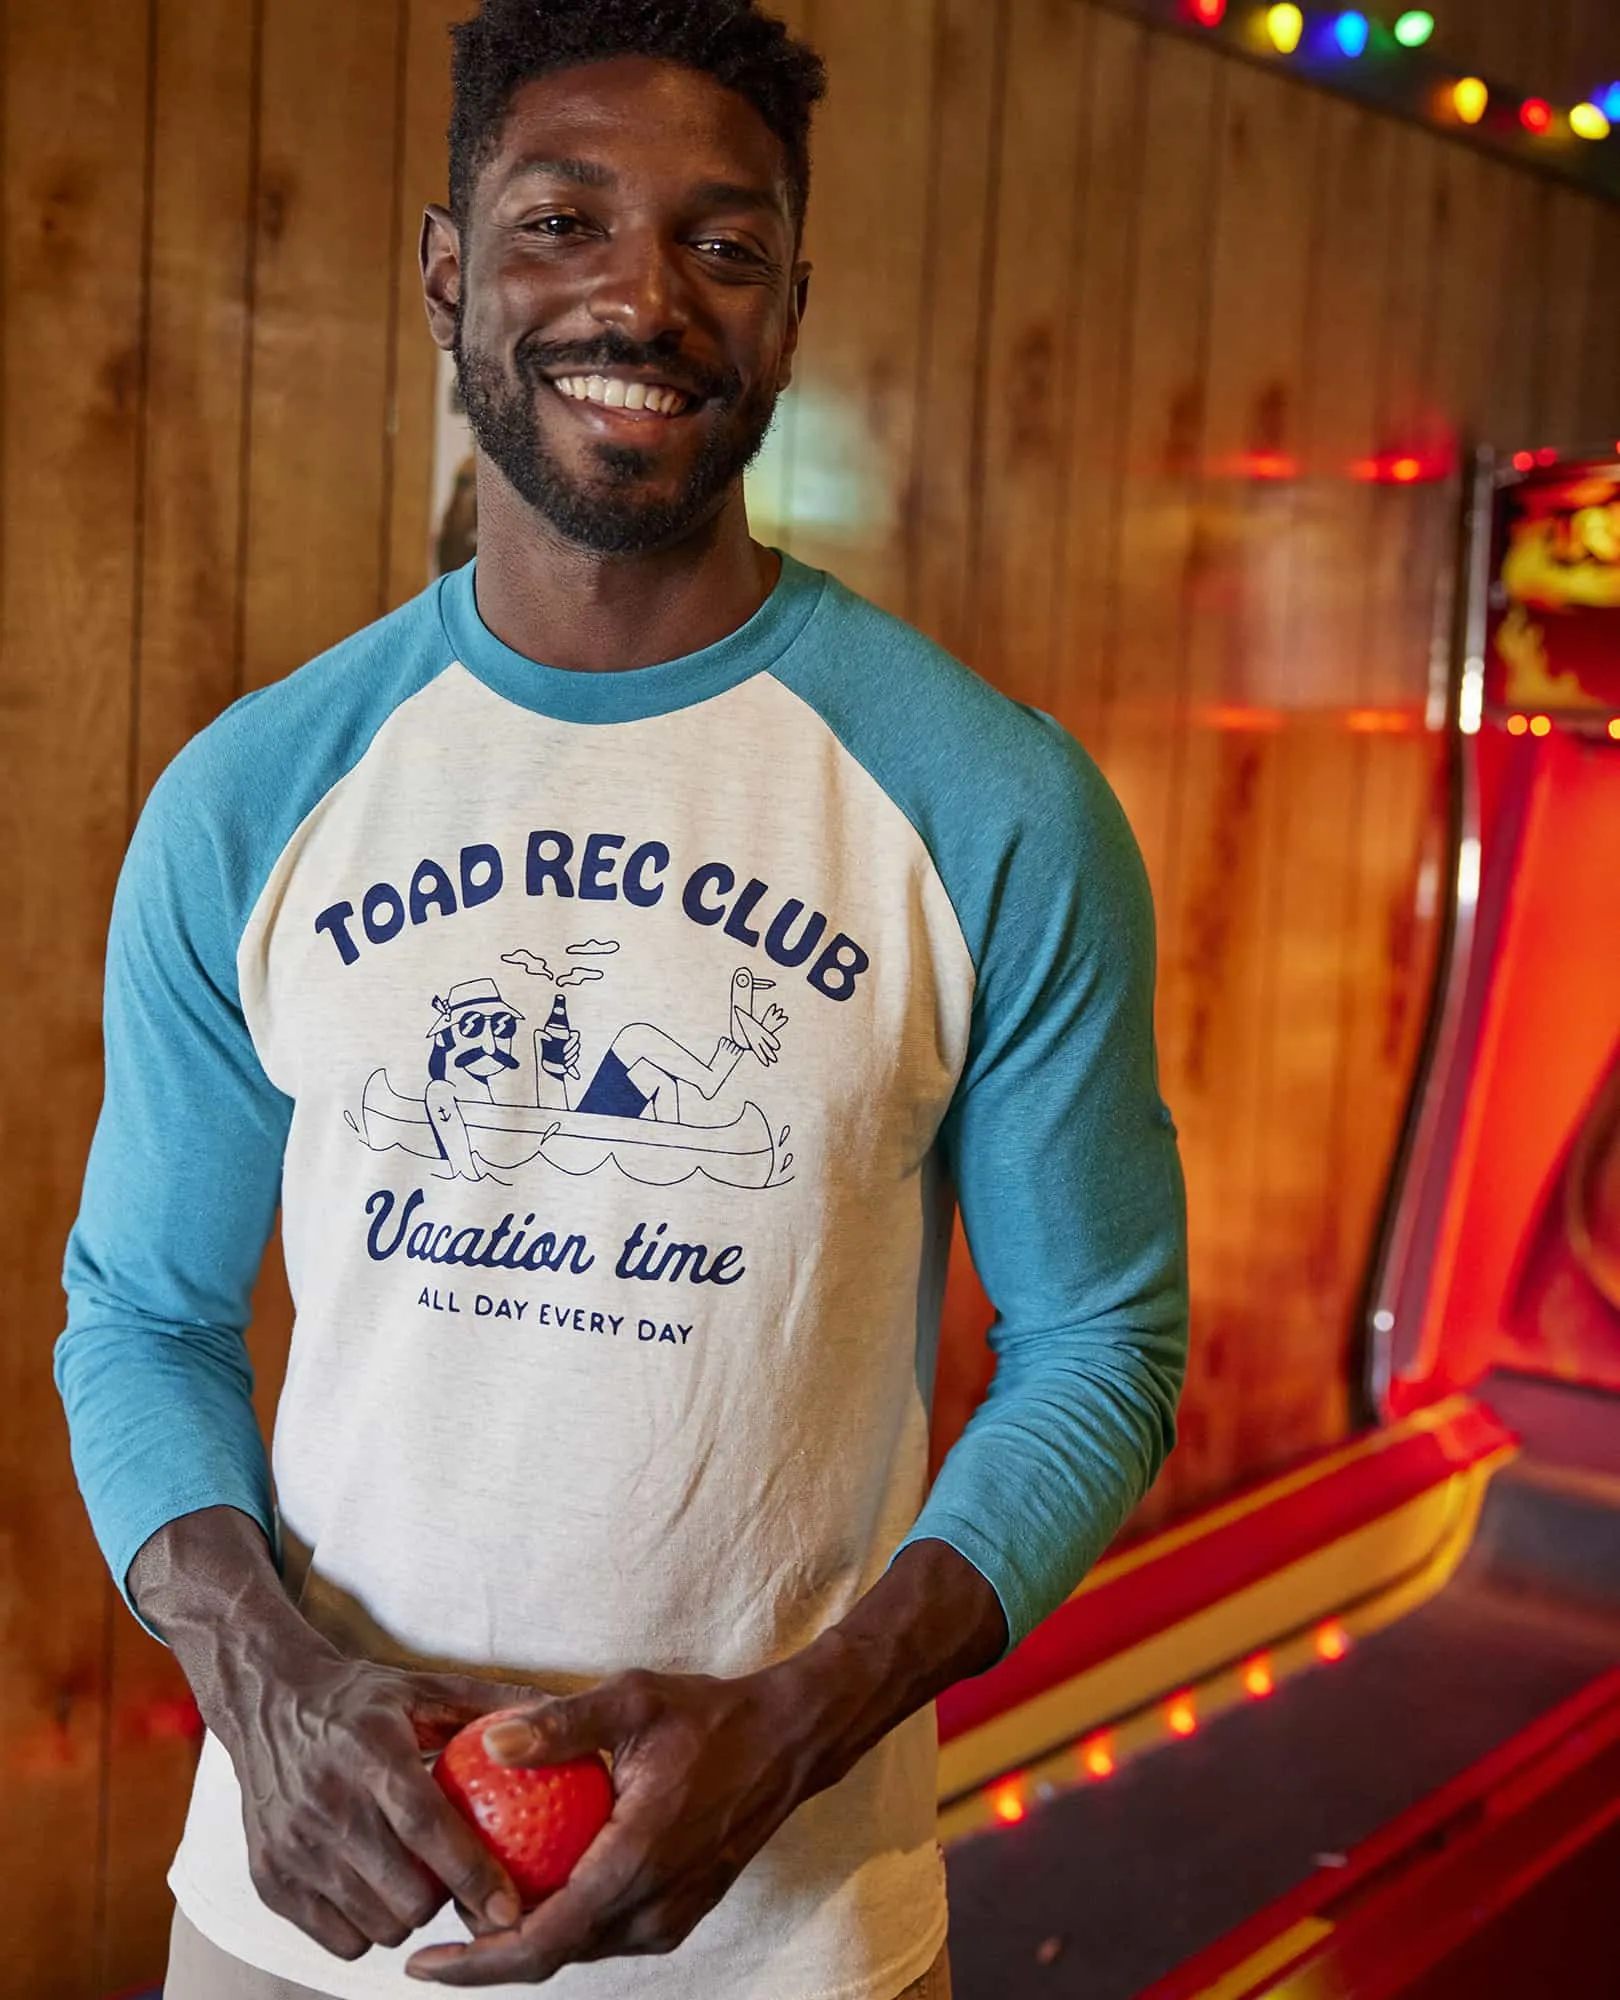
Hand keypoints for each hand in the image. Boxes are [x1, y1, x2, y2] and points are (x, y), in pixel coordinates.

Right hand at [225, 1652, 539, 1961]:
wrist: (267, 1702)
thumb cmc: (360, 1700)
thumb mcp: (425, 1688)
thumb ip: (493, 1706)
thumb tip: (563, 1718)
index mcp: (370, 1753)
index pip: (428, 1828)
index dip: (474, 1874)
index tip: (512, 1906)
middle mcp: (326, 1803)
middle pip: (405, 1893)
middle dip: (445, 1899)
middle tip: (457, 1877)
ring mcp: (291, 1847)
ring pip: (375, 1925)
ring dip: (407, 1914)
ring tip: (417, 1878)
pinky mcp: (268, 1879)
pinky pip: (337, 1938)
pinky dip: (366, 1926)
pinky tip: (377, 1889)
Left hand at [404, 1666, 809, 1984]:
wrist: (789, 1741)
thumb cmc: (709, 1715)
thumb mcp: (632, 1702)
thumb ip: (561, 1723)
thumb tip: (491, 1740)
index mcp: (635, 1864)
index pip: (541, 1942)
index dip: (476, 1963)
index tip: (421, 1962)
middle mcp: (653, 1908)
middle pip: (552, 1957)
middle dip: (487, 1954)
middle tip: (435, 1915)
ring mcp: (670, 1917)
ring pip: (579, 1947)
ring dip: (525, 1937)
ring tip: (475, 1899)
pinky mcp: (680, 1912)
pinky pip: (607, 1931)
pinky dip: (564, 1919)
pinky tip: (535, 1882)